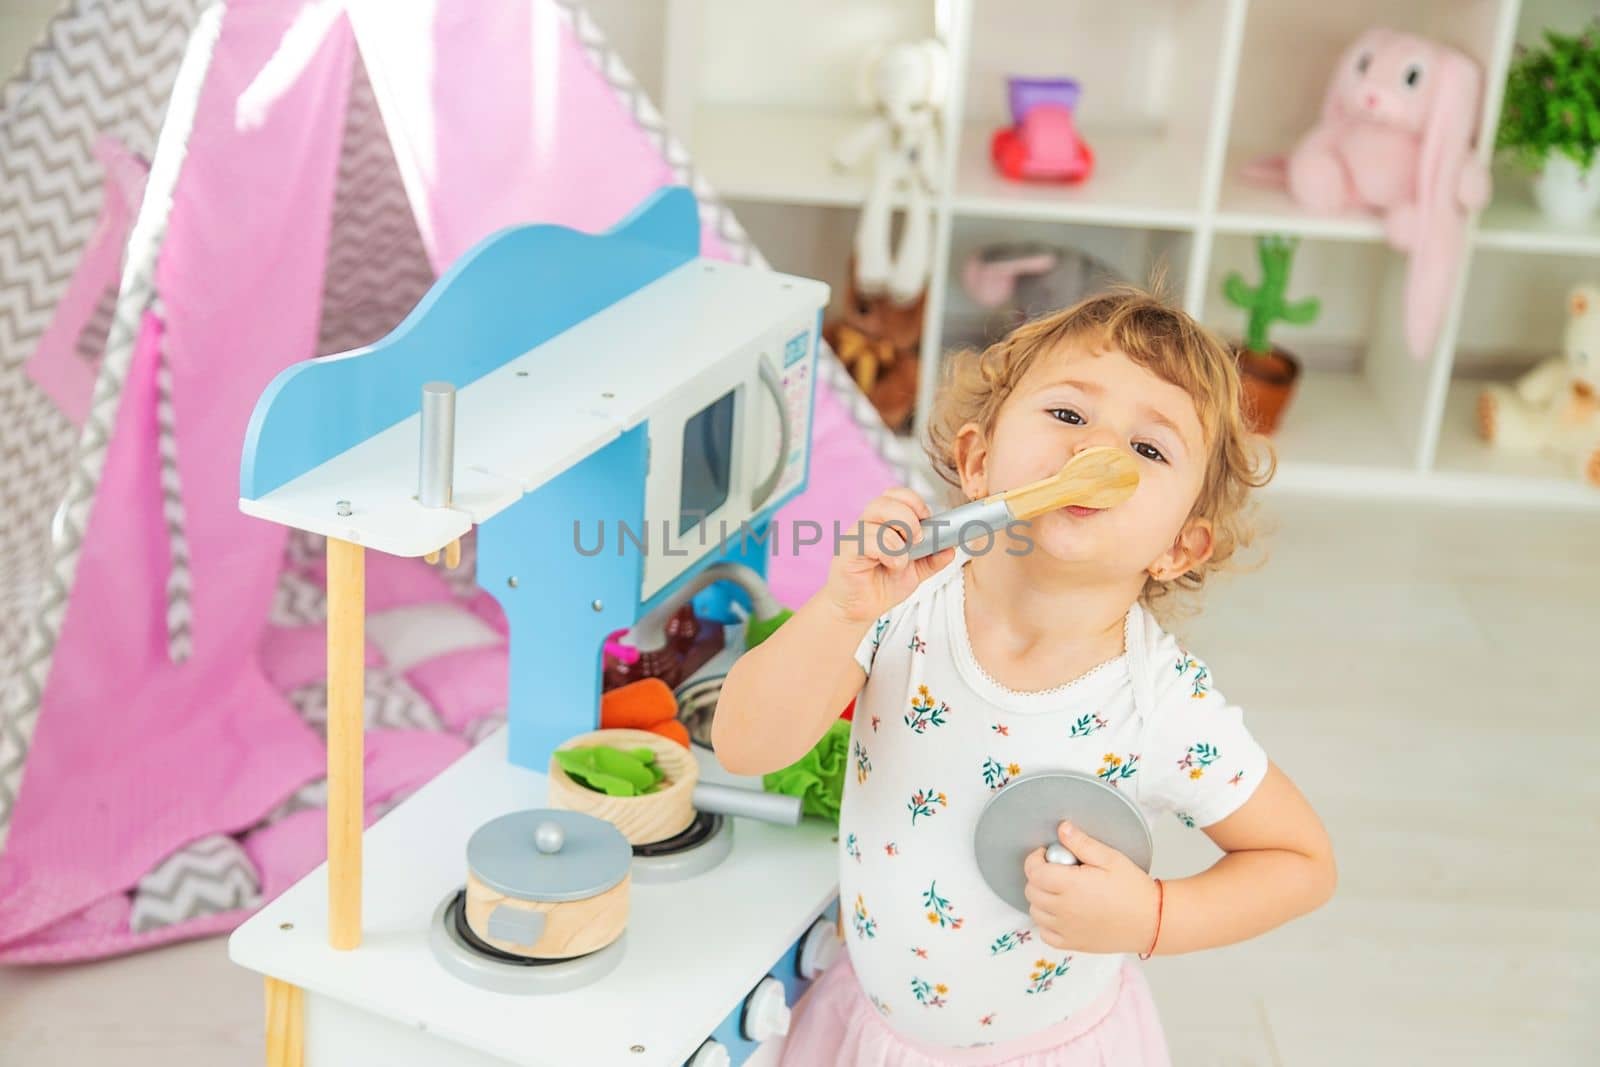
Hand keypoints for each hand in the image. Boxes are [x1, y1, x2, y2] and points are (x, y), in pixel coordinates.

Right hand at [823, 488, 954, 623]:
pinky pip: (868, 538)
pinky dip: (889, 551)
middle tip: (918, 539)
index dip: (915, 502)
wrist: (859, 611)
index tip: (927, 520)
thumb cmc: (881, 587)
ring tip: (904, 559)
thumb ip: (932, 559)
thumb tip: (951, 548)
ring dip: (900, 536)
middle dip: (909, 516)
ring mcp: (855, 535)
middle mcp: (868, 524)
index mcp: (883, 523)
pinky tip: (893, 565)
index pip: (896, 495)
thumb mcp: (915, 573)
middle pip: (887, 499)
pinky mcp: (847, 550)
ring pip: (877, 513)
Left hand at [1023, 821, 1159, 954]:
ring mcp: (1066, 929)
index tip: (1047, 854)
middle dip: (1038, 876)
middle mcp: (1064, 909)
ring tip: (1060, 890)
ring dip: (1041, 899)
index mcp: (1071, 885)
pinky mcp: (1072, 944)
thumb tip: (1062, 828)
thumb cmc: (1133, 889)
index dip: (1035, 859)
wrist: (1152, 921)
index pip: (1034, 871)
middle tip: (1057, 870)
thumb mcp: (1110, 858)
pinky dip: (1046, 922)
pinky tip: (1062, 912)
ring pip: (1035, 912)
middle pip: (1031, 891)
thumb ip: (1082, 843)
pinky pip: (1045, 933)